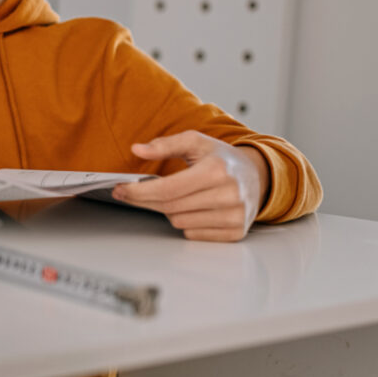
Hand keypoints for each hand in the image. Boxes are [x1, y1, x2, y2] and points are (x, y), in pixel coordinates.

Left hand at [111, 130, 268, 241]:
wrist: (257, 176)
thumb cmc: (220, 158)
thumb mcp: (195, 142)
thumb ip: (164, 144)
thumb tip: (137, 149)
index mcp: (216, 171)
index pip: (167, 189)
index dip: (139, 191)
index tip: (120, 189)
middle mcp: (229, 195)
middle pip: (169, 207)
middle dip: (146, 200)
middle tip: (131, 193)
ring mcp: (234, 216)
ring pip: (179, 222)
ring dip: (169, 210)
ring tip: (178, 195)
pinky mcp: (235, 232)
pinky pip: (193, 234)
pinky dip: (186, 222)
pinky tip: (193, 208)